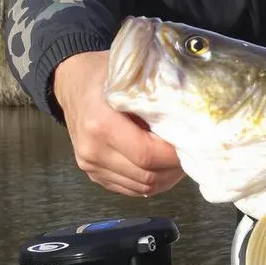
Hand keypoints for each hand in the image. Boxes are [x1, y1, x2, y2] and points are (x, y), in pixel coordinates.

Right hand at [53, 50, 183, 196]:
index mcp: (101, 124)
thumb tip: (191, 120)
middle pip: (147, 176)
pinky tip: (162, 167)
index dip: (175, 155)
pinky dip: (152, 183)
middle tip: (191, 153)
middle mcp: (92, 150)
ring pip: (142, 188)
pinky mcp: (94, 174)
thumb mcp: (130, 77)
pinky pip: (131, 189)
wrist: (72, 83)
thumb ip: (157, 99)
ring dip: (166, 178)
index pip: (148, 155)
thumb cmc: (104, 75)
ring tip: (178, 159)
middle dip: (175, 169)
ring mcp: (90, 165)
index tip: (193, 144)